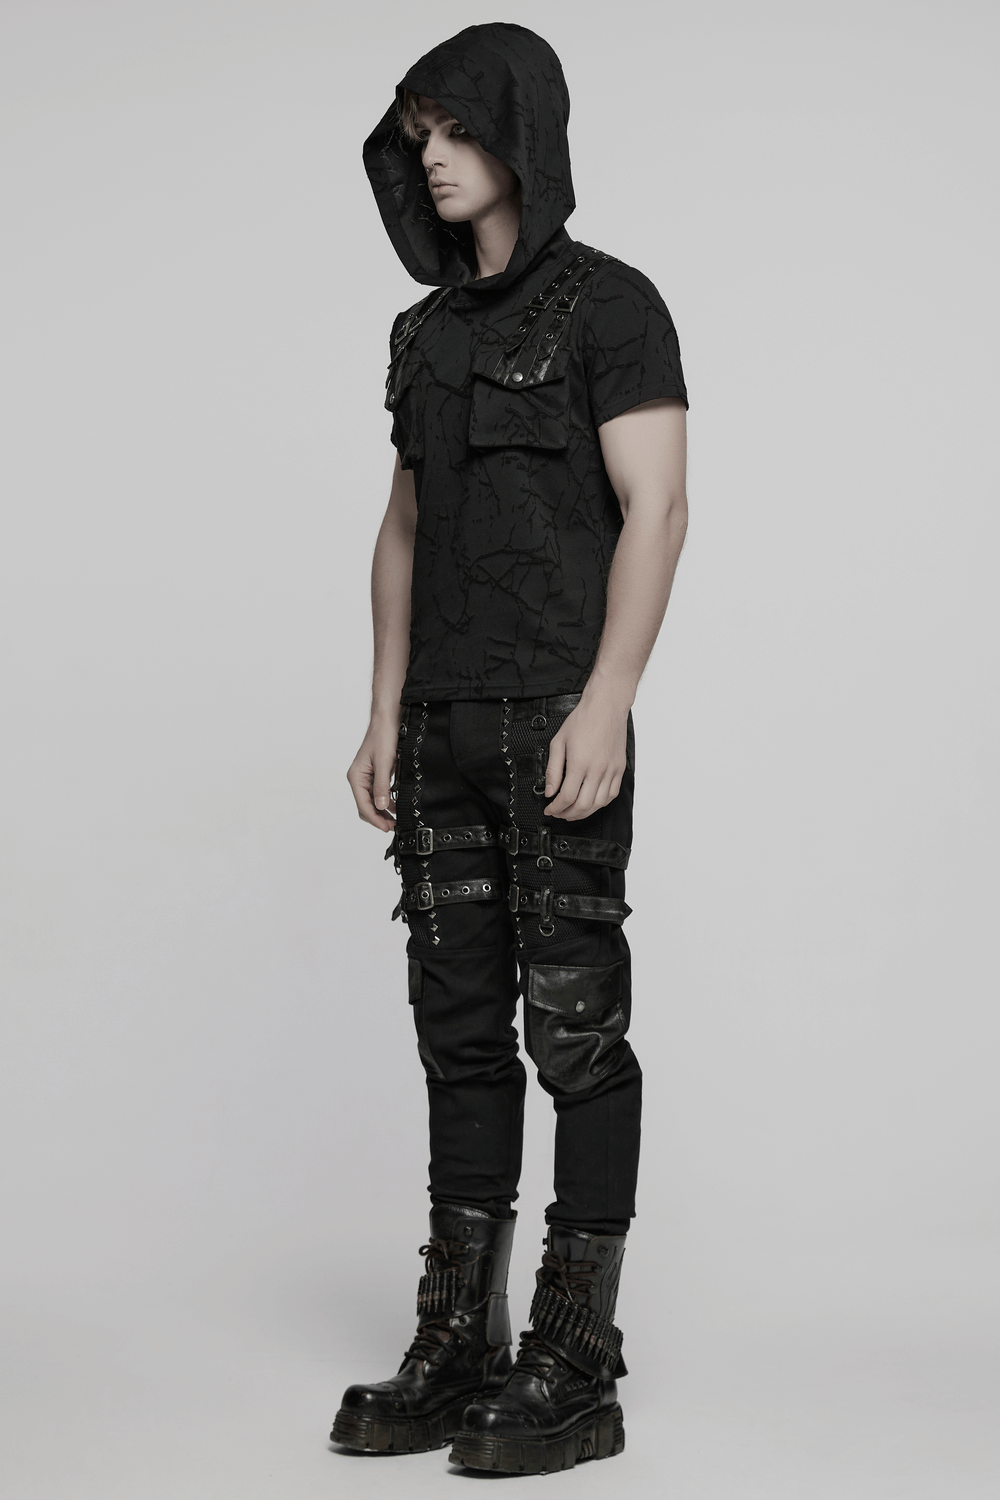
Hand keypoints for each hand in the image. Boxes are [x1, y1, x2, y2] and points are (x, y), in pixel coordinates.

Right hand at [347, 711, 399, 831]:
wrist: (388, 719)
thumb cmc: (383, 736)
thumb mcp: (384, 763)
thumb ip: (382, 786)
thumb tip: (381, 806)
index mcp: (356, 777)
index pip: (363, 805)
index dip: (375, 819)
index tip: (387, 827)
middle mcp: (358, 778)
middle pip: (365, 806)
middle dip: (378, 818)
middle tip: (393, 826)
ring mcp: (366, 776)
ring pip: (371, 801)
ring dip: (382, 811)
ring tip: (395, 819)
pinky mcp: (375, 773)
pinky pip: (377, 792)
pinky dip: (385, 801)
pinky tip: (395, 804)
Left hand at [543, 694, 628, 821]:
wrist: (606, 707)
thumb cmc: (583, 720)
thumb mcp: (558, 742)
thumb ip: (553, 770)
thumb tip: (550, 791)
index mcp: (580, 763)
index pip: (567, 797)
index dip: (556, 807)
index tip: (550, 808)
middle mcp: (598, 769)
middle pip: (583, 805)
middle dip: (568, 813)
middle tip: (559, 812)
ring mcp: (611, 770)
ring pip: (599, 804)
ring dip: (584, 812)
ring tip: (573, 811)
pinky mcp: (620, 768)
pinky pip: (612, 794)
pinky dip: (601, 804)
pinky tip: (591, 803)